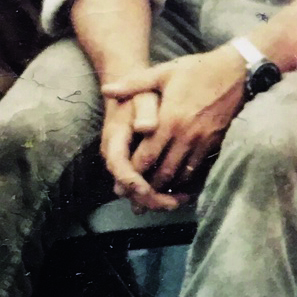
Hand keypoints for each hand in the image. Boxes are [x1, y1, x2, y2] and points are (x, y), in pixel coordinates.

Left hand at [99, 48, 249, 209]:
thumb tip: (107, 90)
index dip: (132, 172)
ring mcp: (202, 142)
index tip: (122, 182)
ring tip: (153, 196)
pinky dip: (186, 180)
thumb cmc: (198, 70)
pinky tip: (177, 184)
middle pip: (163, 172)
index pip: (146, 156)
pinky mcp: (215, 144)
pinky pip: (198, 169)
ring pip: (182, 175)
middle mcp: (185, 136)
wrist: (238, 71)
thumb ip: (133, 83)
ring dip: (167, 187)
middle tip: (136, 199)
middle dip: (148, 187)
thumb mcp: (164, 72)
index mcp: (169, 120)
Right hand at [100, 93, 178, 212]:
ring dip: (156, 200)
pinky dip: (159, 194)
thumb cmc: (142, 94)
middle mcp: (115, 156)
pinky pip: (142, 187)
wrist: (134, 92)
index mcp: (114, 138)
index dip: (131, 181)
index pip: (118, 165)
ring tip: (182, 200)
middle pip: (125, 187)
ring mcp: (123, 164)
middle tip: (174, 203)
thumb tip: (146, 127)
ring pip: (134, 191)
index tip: (147, 190)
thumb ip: (145, 111)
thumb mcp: (144, 96)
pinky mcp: (133, 167)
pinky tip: (181, 194)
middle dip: (149, 198)